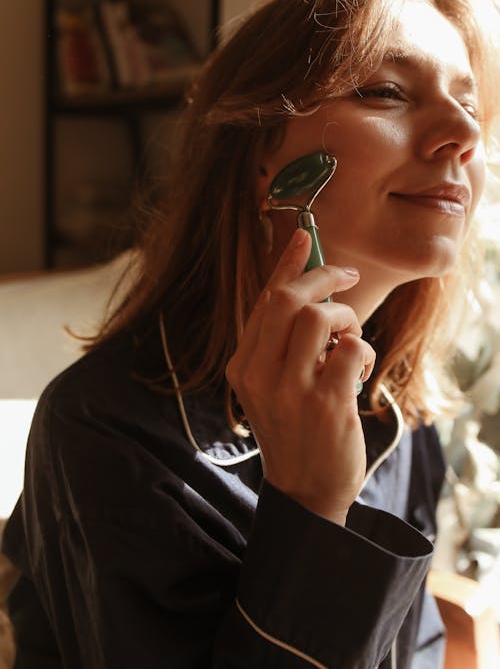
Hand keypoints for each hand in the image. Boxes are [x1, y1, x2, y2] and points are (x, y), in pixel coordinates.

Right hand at [226, 228, 375, 524]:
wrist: (304, 490)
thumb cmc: (294, 429)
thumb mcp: (272, 385)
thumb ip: (280, 343)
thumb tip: (307, 291)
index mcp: (242, 365)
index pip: (264, 301)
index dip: (287, 264)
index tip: (304, 236)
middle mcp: (259, 374)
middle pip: (288, 300)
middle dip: (324, 278)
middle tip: (347, 278)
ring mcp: (291, 390)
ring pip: (319, 318)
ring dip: (346, 318)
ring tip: (349, 338)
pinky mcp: (326, 404)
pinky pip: (351, 349)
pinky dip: (362, 350)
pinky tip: (358, 371)